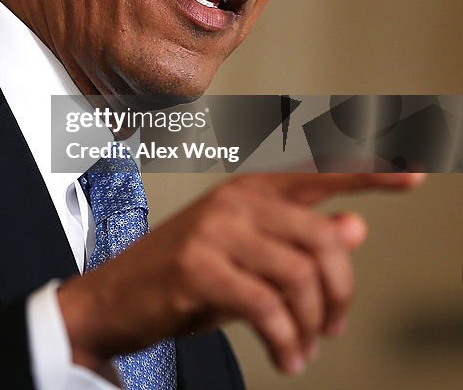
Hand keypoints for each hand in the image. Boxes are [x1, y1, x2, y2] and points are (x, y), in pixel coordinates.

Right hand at [57, 172, 424, 374]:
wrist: (112, 300)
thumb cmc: (182, 278)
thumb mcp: (246, 257)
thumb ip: (298, 239)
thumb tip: (355, 227)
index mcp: (248, 191)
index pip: (319, 174)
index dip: (371, 173)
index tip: (418, 171)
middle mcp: (234, 202)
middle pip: (323, 241)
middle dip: (340, 294)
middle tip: (333, 328)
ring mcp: (214, 231)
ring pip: (300, 276)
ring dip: (312, 325)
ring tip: (303, 350)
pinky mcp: (199, 267)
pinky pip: (268, 307)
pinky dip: (286, 341)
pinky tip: (284, 357)